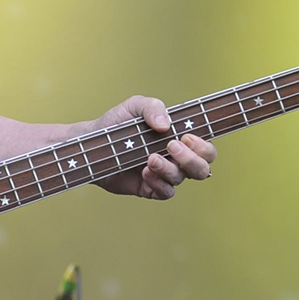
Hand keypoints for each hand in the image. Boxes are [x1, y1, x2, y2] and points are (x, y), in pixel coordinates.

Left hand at [91, 95, 216, 199]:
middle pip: (202, 168)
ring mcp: (163, 174)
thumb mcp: (134, 106)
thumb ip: (152, 107)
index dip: (203, 146)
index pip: (206, 149)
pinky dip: (159, 183)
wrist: (92, 143)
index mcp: (179, 139)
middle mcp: (176, 159)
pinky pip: (165, 192)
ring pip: (181, 178)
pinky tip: (145, 172)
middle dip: (192, 159)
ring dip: (169, 169)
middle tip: (171, 146)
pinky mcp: (149, 188)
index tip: (186, 136)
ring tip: (150, 158)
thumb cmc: (117, 123)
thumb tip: (165, 125)